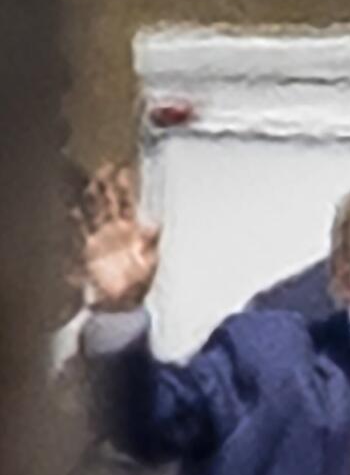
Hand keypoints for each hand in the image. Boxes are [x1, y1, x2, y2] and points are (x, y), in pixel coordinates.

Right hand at [79, 164, 159, 312]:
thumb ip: (151, 243)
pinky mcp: (85, 253)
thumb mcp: (149, 264)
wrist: (120, 307)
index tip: (121, 169)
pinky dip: (74, 224)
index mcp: (131, 231)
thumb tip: (155, 222)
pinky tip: (70, 212)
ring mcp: (97, 240)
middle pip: (105, 203)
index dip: (123, 187)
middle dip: (102, 185)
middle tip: (100, 167)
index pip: (126, 203)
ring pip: (90, 214)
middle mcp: (112, 231)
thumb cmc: (138, 285)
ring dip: (87, 199)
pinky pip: (78, 235)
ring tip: (84, 182)